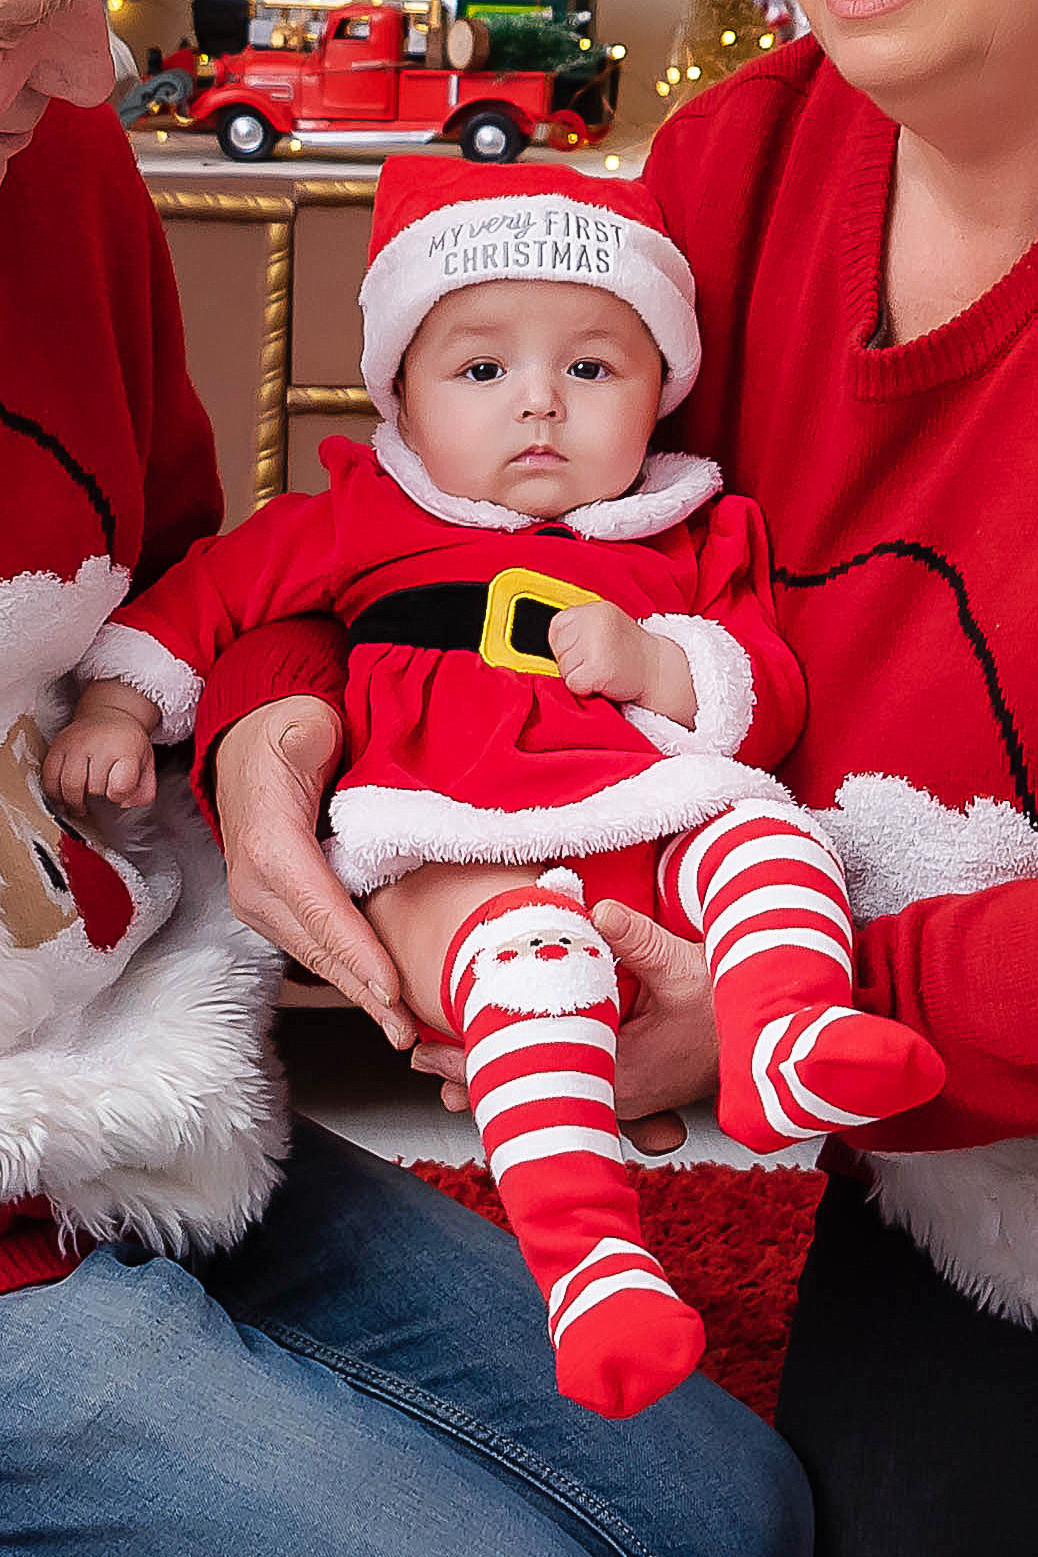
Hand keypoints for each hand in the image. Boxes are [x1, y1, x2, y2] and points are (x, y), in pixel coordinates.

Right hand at [43, 712, 155, 814]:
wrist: (108, 716)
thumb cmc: (126, 744)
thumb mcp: (146, 764)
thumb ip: (144, 790)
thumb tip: (125, 805)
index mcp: (126, 750)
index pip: (120, 786)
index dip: (118, 797)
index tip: (116, 796)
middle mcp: (99, 745)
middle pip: (93, 788)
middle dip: (96, 801)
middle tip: (98, 801)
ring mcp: (75, 745)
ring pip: (69, 785)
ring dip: (74, 803)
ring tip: (80, 807)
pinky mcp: (57, 746)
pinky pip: (49, 776)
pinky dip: (54, 793)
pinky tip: (62, 799)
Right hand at [214, 694, 416, 1047]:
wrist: (248, 744)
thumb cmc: (284, 735)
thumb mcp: (300, 726)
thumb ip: (307, 737)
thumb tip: (312, 740)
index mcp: (270, 847)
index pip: (322, 909)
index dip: (358, 951)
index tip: (391, 988)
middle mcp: (256, 886)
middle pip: (320, 949)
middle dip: (365, 993)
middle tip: (407, 1031)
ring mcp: (261, 903)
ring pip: (317, 957)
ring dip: (358, 993)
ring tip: (402, 1028)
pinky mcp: (274, 911)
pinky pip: (314, 947)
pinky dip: (348, 974)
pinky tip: (380, 999)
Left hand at [412, 895, 718, 1156]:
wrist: (758, 1039)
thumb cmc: (724, 1007)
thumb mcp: (683, 967)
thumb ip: (638, 939)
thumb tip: (597, 911)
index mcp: (617, 1070)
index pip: (527, 1067)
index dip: (474, 1056)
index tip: (431, 1045)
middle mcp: (610, 1094)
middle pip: (524, 1087)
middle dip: (467, 1073)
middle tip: (416, 1059)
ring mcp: (614, 1096)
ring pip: (539, 1093)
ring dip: (491, 1078)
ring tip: (437, 1074)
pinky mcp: (620, 1089)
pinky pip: (561, 1088)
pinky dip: (524, 1079)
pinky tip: (495, 1074)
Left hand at [549, 600, 659, 701]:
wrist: (659, 672)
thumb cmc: (628, 653)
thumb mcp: (604, 627)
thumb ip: (578, 629)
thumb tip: (543, 648)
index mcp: (593, 609)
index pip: (556, 629)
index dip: (570, 646)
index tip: (591, 649)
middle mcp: (594, 621)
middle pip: (558, 650)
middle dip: (573, 661)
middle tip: (600, 660)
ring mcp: (596, 644)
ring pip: (564, 669)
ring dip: (580, 675)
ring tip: (604, 669)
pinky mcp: (598, 669)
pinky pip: (574, 685)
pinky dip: (586, 689)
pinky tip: (605, 681)